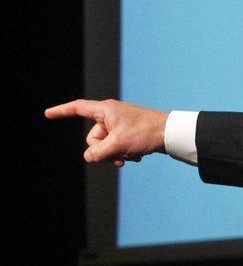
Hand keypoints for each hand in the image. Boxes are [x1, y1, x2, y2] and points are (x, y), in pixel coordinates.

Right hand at [45, 99, 168, 166]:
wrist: (171, 134)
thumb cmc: (146, 133)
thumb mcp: (117, 145)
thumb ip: (97, 152)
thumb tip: (90, 156)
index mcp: (106, 110)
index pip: (78, 108)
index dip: (61, 111)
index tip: (48, 113)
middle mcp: (111, 115)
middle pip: (92, 137)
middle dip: (103, 150)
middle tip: (119, 153)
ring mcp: (120, 125)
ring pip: (105, 145)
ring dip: (115, 154)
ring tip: (131, 155)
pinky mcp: (129, 133)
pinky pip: (116, 147)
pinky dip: (124, 153)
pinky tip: (137, 156)